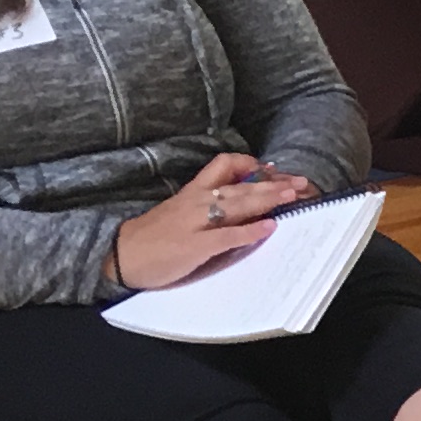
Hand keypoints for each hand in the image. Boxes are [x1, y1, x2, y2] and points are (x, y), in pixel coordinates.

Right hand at [111, 150, 316, 289]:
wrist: (122, 255)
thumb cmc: (154, 237)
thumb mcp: (182, 213)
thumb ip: (209, 207)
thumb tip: (242, 205)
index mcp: (192, 192)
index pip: (223, 165)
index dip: (250, 164)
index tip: (271, 168)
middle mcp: (195, 201)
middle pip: (239, 185)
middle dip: (272, 183)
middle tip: (299, 183)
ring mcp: (194, 223)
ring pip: (236, 204)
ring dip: (267, 199)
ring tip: (291, 197)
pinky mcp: (194, 246)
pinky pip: (226, 236)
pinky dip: (250, 231)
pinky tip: (269, 228)